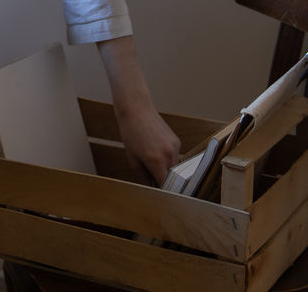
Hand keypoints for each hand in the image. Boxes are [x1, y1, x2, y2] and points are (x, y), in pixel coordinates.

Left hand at [97, 35, 181, 185]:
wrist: (136, 109)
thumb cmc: (130, 133)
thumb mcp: (132, 158)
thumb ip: (143, 177)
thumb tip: (151, 189)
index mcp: (156, 160)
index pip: (165, 185)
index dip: (163, 193)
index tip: (160, 199)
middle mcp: (169, 154)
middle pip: (173, 178)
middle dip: (165, 183)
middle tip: (155, 185)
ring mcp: (175, 147)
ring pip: (175, 168)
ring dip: (166, 171)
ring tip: (150, 162)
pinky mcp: (177, 141)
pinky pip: (175, 157)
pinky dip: (168, 160)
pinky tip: (155, 152)